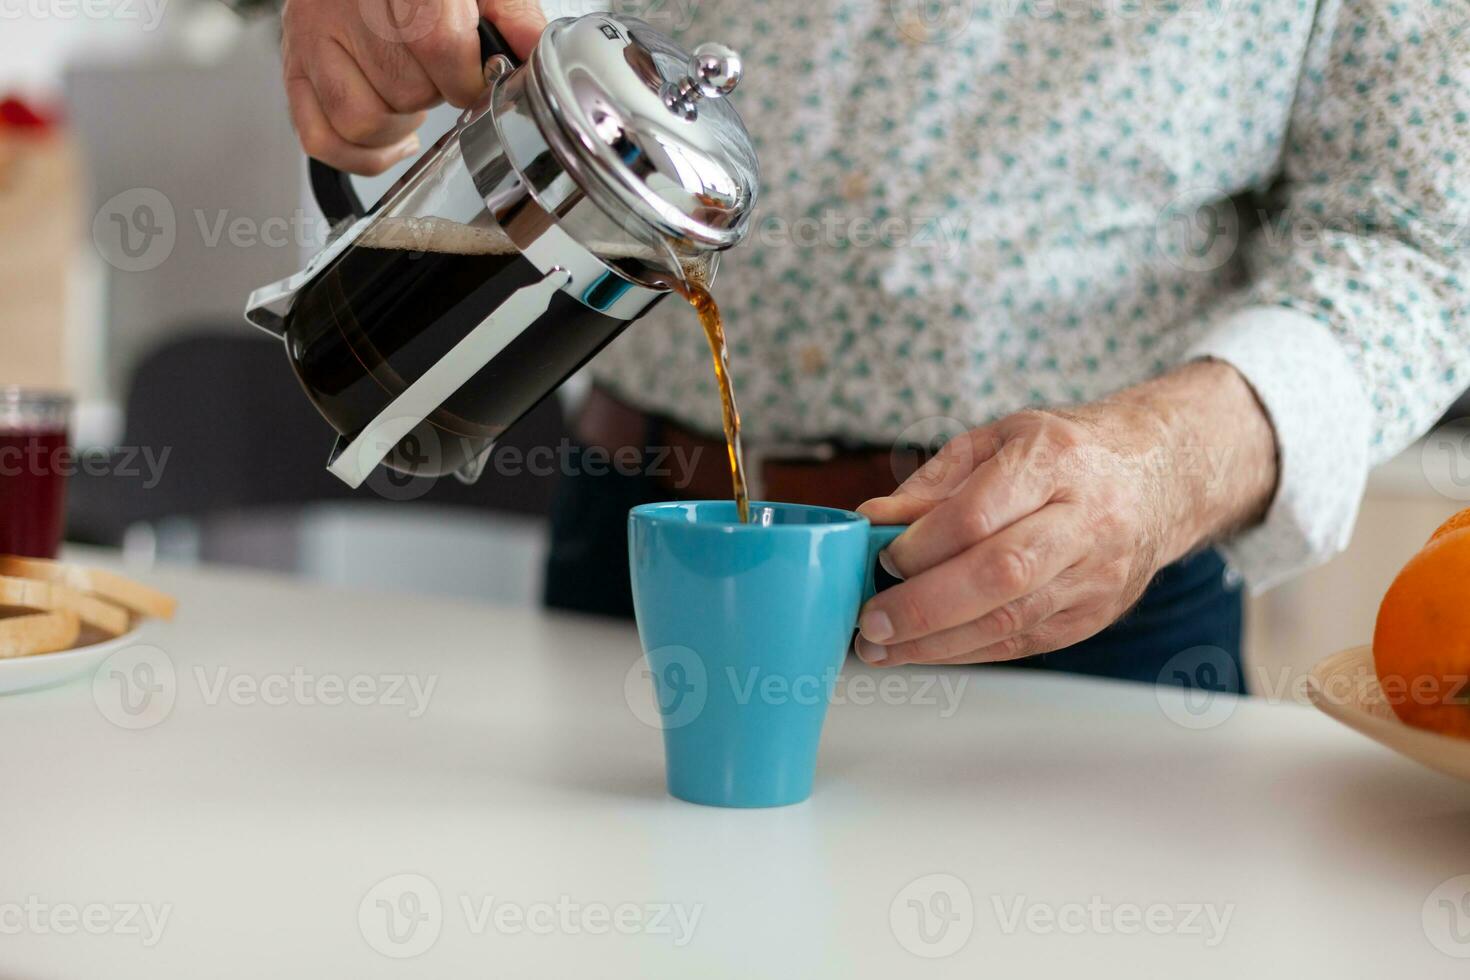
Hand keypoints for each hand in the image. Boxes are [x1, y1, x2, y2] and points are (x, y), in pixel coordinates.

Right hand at [281, 0, 544, 174]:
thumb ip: (512, 15)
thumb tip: (540, 58)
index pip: (433, 41)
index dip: (465, 77)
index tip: (477, 78)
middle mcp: (346, 3)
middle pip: (402, 88)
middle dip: (433, 96)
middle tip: (439, 76)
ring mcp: (312, 35)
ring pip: (360, 119)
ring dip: (398, 123)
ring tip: (411, 96)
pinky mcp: (293, 65)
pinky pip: (320, 138)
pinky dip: (362, 154)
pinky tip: (391, 135)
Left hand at [853, 361, 1276, 666]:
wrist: (1157, 478)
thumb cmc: (1064, 455)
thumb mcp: (997, 441)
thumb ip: (932, 484)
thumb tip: (872, 520)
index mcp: (1054, 460)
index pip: (981, 512)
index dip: (925, 544)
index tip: (884, 556)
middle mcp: (1084, 519)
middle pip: (1000, 574)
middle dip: (924, 606)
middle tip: (871, 622)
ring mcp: (1095, 574)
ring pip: (1010, 620)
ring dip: (935, 642)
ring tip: (879, 647)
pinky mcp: (1093, 615)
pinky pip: (1021, 642)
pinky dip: (964, 651)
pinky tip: (922, 650)